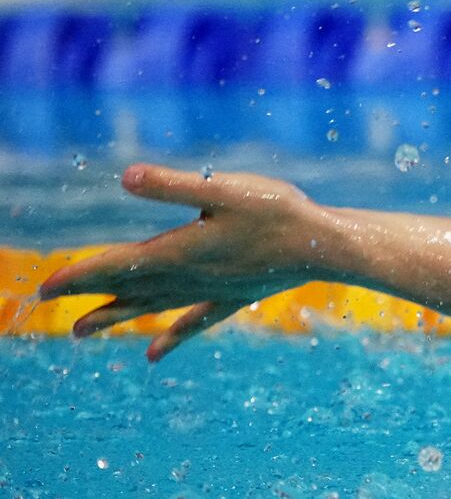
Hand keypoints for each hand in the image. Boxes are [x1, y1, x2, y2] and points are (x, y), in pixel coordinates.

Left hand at [40, 163, 332, 360]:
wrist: (325, 246)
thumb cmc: (278, 212)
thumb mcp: (225, 189)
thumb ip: (174, 186)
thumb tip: (125, 177)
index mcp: (181, 250)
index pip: (119, 266)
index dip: (80, 275)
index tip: (45, 288)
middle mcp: (189, 277)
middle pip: (129, 289)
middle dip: (88, 295)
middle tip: (48, 304)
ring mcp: (211, 291)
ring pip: (152, 307)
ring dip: (116, 316)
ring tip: (82, 331)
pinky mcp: (232, 297)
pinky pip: (193, 322)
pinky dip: (169, 336)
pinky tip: (152, 353)